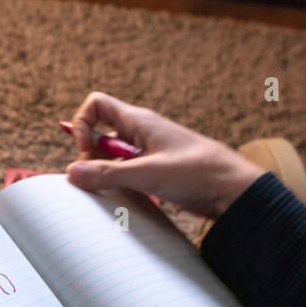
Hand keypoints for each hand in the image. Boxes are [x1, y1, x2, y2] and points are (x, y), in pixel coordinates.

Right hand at [66, 91, 264, 221]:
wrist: (233, 189)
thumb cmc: (197, 173)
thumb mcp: (147, 174)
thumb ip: (108, 173)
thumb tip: (71, 172)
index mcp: (139, 121)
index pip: (96, 105)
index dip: (82, 126)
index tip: (87, 153)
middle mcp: (142, 133)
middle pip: (100, 135)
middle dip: (92, 158)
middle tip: (98, 180)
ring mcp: (149, 153)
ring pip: (114, 158)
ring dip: (108, 176)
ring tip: (119, 193)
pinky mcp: (158, 172)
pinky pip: (129, 174)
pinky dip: (125, 187)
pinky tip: (135, 201)